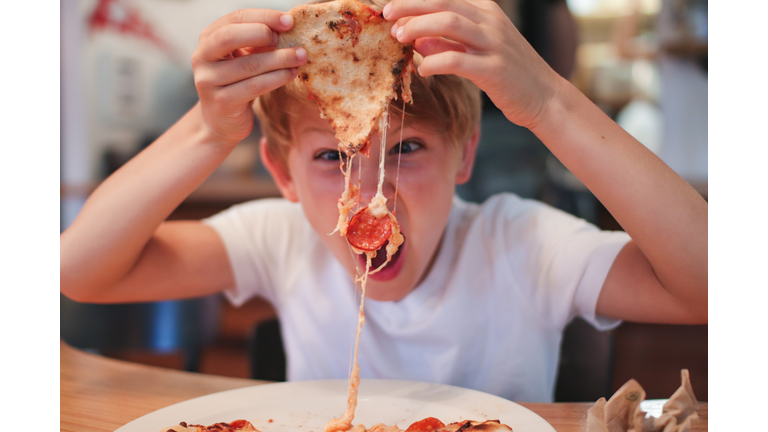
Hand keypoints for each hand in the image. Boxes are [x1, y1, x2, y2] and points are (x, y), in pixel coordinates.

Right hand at [192, 9, 307, 146]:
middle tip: (291, 39)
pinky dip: (276, 78)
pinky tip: (291, 74)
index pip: (235, 18)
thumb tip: (288, 25)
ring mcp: (208, 80)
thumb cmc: (237, 83)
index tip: (289, 21)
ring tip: (301, 57)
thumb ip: (259, 41)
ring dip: (280, 59)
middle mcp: (201, 57)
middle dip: (263, 33)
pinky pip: (254, 86)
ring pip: (248, 65)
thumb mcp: (244, 57)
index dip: (264, 16)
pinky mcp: (222, 102)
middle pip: (230, 36)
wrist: (222, 120)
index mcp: (208, 38)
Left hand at [383, 0, 561, 129]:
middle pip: (444, 4)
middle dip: (410, 7)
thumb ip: (449, 44)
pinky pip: (458, 60)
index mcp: (487, 12)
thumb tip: (418, 39)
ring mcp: (495, 44)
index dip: (415, 1)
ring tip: (399, 38)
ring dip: (419, 27)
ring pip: (450, 24)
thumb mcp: (477, 53)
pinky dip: (435, 61)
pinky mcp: (495, 70)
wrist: (545, 98)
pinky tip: (422, 70)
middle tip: (387, 16)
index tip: (390, 9)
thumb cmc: (509, 75)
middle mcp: (491, 22)